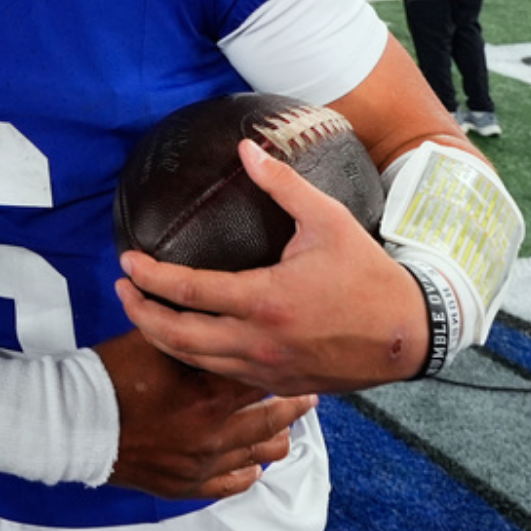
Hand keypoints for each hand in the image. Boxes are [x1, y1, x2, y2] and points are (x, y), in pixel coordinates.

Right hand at [95, 329, 313, 500]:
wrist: (74, 424)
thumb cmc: (109, 379)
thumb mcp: (150, 341)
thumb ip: (183, 324)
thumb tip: (203, 296)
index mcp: (208, 394)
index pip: (261, 375)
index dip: (281, 363)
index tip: (294, 352)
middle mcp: (214, 433)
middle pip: (272, 416)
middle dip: (292, 402)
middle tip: (307, 391)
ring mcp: (203, 463)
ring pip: (260, 452)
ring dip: (277, 435)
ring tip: (287, 423)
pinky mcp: (188, 485)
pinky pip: (234, 482)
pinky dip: (249, 468)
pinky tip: (255, 458)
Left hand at [116, 141, 427, 394]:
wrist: (408, 334)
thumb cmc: (368, 274)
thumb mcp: (327, 219)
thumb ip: (282, 184)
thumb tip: (246, 148)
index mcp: (266, 300)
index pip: (189, 291)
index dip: (150, 277)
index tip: (127, 262)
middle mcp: (260, 341)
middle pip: (178, 336)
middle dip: (141, 314)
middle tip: (122, 291)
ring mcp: (268, 368)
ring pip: (196, 362)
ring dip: (161, 339)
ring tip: (143, 313)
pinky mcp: (279, 382)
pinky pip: (222, 376)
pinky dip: (195, 359)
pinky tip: (185, 340)